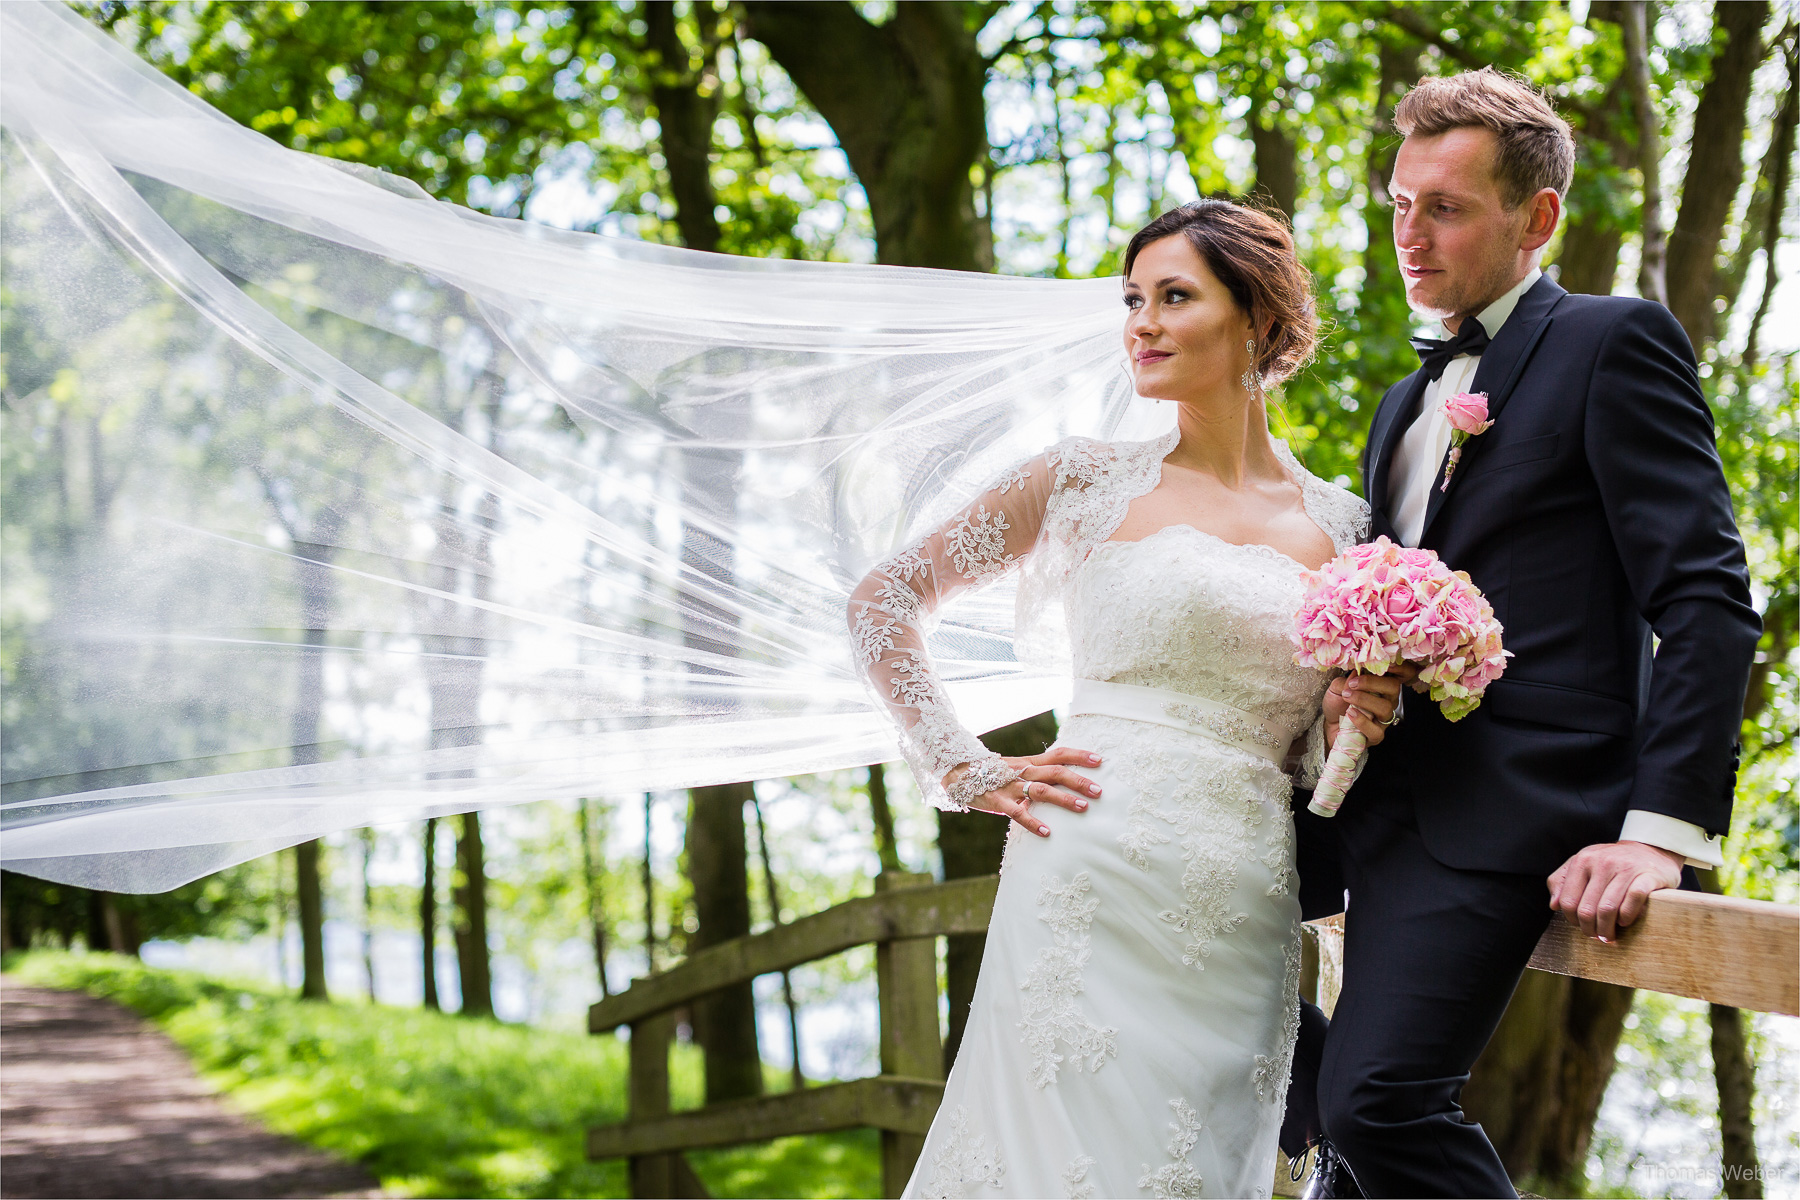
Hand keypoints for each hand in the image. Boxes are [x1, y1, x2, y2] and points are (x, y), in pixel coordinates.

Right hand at [942, 747, 1102, 837]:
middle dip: (1079, 780)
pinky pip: (1017, 813)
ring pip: (1042, 791)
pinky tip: (1047, 832)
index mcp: (1029, 763)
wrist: (957, 772)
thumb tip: (1062, 781)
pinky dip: (1032, 822)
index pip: (1058, 754)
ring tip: (1083, 808)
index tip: (1100, 760)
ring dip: (1064, 799)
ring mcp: (1010, 786)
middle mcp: (1023, 772)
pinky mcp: (998, 801)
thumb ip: (1036, 775)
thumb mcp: (1016, 770)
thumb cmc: (992, 774)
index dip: (1079, 755)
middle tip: (1099, 791)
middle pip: (1056, 772)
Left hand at [1322, 671, 1402, 750]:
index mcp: (1381, 686)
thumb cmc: (1338, 703)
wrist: (1328, 724)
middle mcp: (1387, 701)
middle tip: (1352, 684)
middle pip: (1394, 688)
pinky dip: (1362, 721)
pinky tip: (1350, 714)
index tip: (1386, 664)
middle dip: (1372, 683)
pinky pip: (1376, 730)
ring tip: (1347, 698)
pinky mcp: (1376, 736)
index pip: (1403, 674)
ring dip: (1364, 700)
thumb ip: (1347, 680)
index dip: (1401, 668)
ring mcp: (1383, 720)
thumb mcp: (1337, 687)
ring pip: (1385, 708)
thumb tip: (1356, 674)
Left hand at [1547, 841, 1682, 940]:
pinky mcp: (1648, 876)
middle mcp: (1602, 861)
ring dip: (1607, 929)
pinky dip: (1626, 917)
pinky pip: (1632, 901)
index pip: (1568, 900)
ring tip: (1609, 936)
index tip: (1580, 926)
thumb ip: (1562, 882)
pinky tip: (1624, 922)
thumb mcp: (1583, 865)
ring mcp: (1626, 868)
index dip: (1572, 920)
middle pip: (1587, 909)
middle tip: (1596, 936)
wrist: (1650, 852)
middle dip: (1590, 929)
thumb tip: (1554, 905)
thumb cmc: (1611, 864)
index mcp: (1583, 860)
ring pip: (1607, 909)